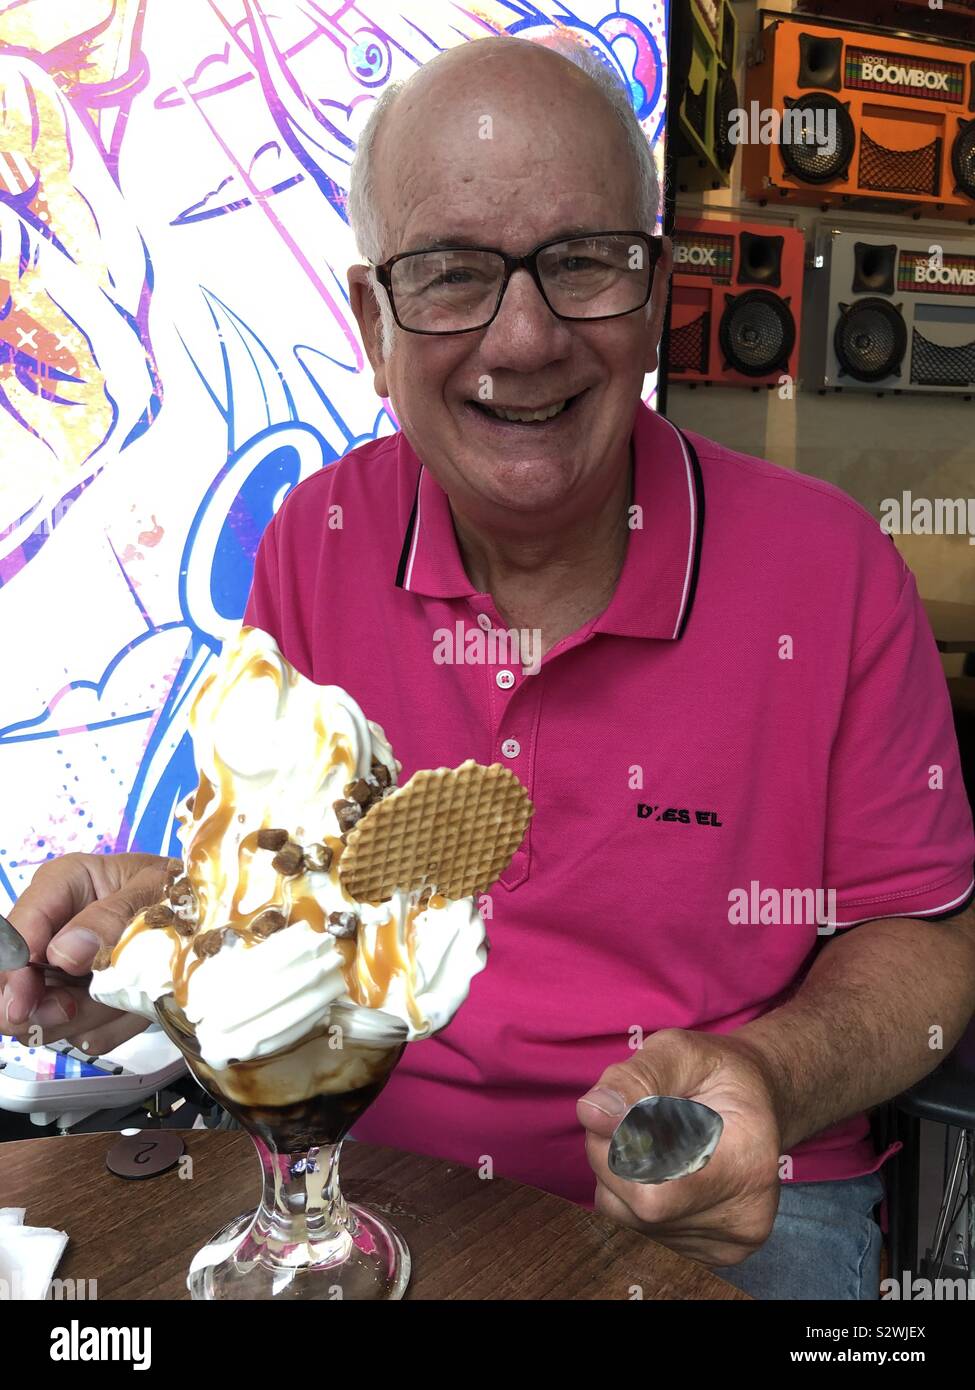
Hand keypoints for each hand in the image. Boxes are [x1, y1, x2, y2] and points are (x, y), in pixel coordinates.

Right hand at [1, 852, 178, 1054]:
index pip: (14, 934)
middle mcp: (54, 929)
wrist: (209, 913)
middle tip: (74, 1009)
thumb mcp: (154, 889)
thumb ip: (110, 917)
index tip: (25, 1003)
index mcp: (61, 886)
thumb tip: (63, 954)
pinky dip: (111, 1028)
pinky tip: (135, 1007)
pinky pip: (85, 1033)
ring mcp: (66, 970)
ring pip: (46, 1018)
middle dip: (43, 1007)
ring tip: (127, 998)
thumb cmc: (180, 889)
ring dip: (86, 1019)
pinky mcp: (86, 1000)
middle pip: (14, 986)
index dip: (13, 973)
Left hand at [576, 1028, 782, 1266]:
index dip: (619, 1154)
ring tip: (649, 1141)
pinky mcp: (717, 1255)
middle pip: (638, 1207)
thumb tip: (591, 1114)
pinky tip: (662, 1169)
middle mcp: (745, 1214)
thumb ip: (633, 1079)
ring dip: (619, 1179)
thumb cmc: (715, 1071)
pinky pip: (644, 1233)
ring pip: (631, 1223)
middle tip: (629, 1117)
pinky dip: (635, 1199)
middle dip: (613, 1158)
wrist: (758, 1100)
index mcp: (747, 1160)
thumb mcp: (677, 1052)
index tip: (620, 1114)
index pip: (656, 1190)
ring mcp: (732, 1243)